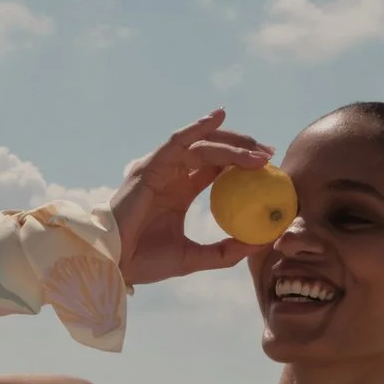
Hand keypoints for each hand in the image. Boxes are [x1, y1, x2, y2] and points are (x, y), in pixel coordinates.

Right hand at [109, 110, 272, 286]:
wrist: (114, 264)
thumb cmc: (145, 262)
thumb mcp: (193, 257)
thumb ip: (225, 251)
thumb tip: (260, 244)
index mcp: (179, 191)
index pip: (215, 167)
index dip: (242, 161)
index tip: (268, 165)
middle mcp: (171, 174)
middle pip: (212, 150)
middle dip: (242, 146)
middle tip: (269, 153)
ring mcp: (160, 168)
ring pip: (201, 145)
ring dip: (231, 143)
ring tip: (257, 150)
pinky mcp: (150, 167)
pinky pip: (177, 142)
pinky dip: (197, 128)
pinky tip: (218, 119)